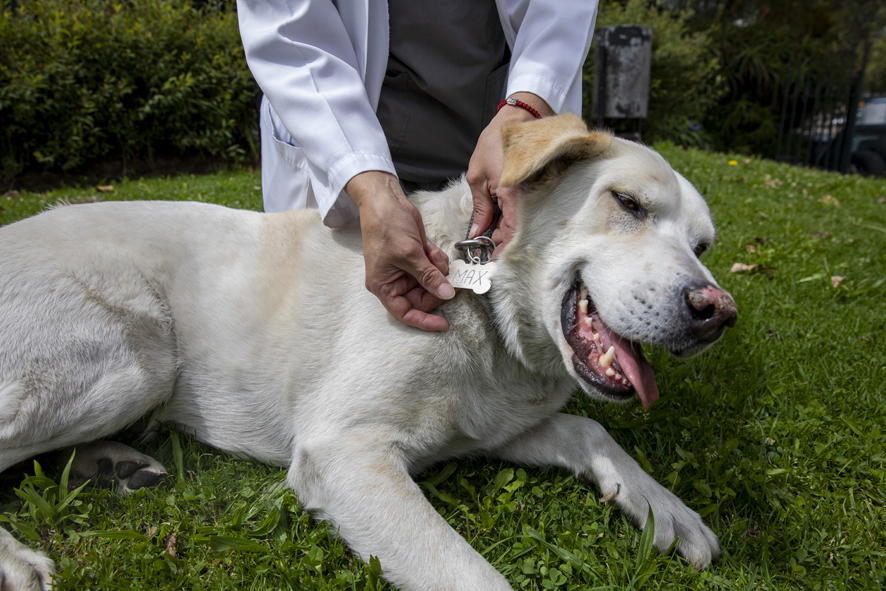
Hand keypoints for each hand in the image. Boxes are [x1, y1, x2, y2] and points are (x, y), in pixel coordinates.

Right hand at [346, 171, 454, 331]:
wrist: (386, 201)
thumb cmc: (386, 226)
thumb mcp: (410, 254)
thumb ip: (429, 276)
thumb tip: (446, 295)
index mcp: (384, 286)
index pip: (405, 312)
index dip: (424, 320)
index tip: (444, 323)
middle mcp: (395, 282)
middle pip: (423, 298)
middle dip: (436, 286)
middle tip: (446, 275)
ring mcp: (407, 270)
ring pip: (432, 283)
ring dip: (438, 271)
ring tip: (433, 255)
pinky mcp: (417, 259)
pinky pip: (434, 269)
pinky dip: (438, 261)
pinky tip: (431, 248)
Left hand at [466, 92, 553, 258]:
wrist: (517, 120)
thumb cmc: (496, 143)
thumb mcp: (477, 177)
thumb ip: (480, 208)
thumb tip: (477, 232)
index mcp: (511, 194)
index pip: (512, 232)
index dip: (503, 249)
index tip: (493, 258)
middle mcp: (527, 195)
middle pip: (520, 230)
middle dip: (505, 242)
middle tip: (491, 248)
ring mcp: (535, 191)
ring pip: (524, 221)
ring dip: (510, 231)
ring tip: (496, 235)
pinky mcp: (538, 187)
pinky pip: (528, 210)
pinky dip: (517, 218)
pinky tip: (506, 220)